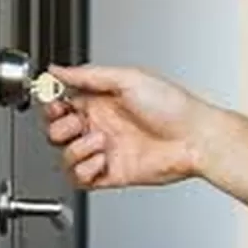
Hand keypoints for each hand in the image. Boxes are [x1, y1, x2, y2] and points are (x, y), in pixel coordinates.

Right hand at [44, 65, 212, 188]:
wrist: (195, 139)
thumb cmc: (173, 106)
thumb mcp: (128, 78)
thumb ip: (87, 75)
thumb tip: (57, 69)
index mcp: (101, 101)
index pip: (60, 104)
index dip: (51, 105)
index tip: (54, 103)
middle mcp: (100, 126)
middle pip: (56, 131)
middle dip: (61, 128)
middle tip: (79, 125)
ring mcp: (104, 151)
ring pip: (66, 156)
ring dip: (77, 150)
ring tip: (100, 143)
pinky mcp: (110, 174)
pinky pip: (80, 178)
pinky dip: (85, 170)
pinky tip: (102, 160)